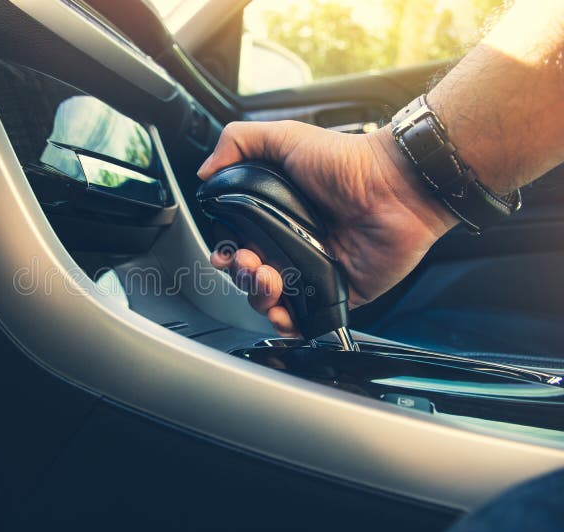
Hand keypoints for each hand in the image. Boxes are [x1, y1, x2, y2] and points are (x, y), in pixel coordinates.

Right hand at [197, 121, 457, 336]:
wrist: (397, 187)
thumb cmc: (347, 161)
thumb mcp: (284, 137)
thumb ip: (238, 142)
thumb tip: (204, 171)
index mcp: (274, 216)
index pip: (237, 244)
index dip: (224, 253)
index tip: (223, 252)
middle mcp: (290, 244)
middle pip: (248, 276)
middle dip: (241, 275)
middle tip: (252, 262)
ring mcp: (312, 270)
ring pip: (270, 300)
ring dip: (259, 296)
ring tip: (271, 279)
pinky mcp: (335, 292)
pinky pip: (304, 320)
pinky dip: (287, 323)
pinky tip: (283, 313)